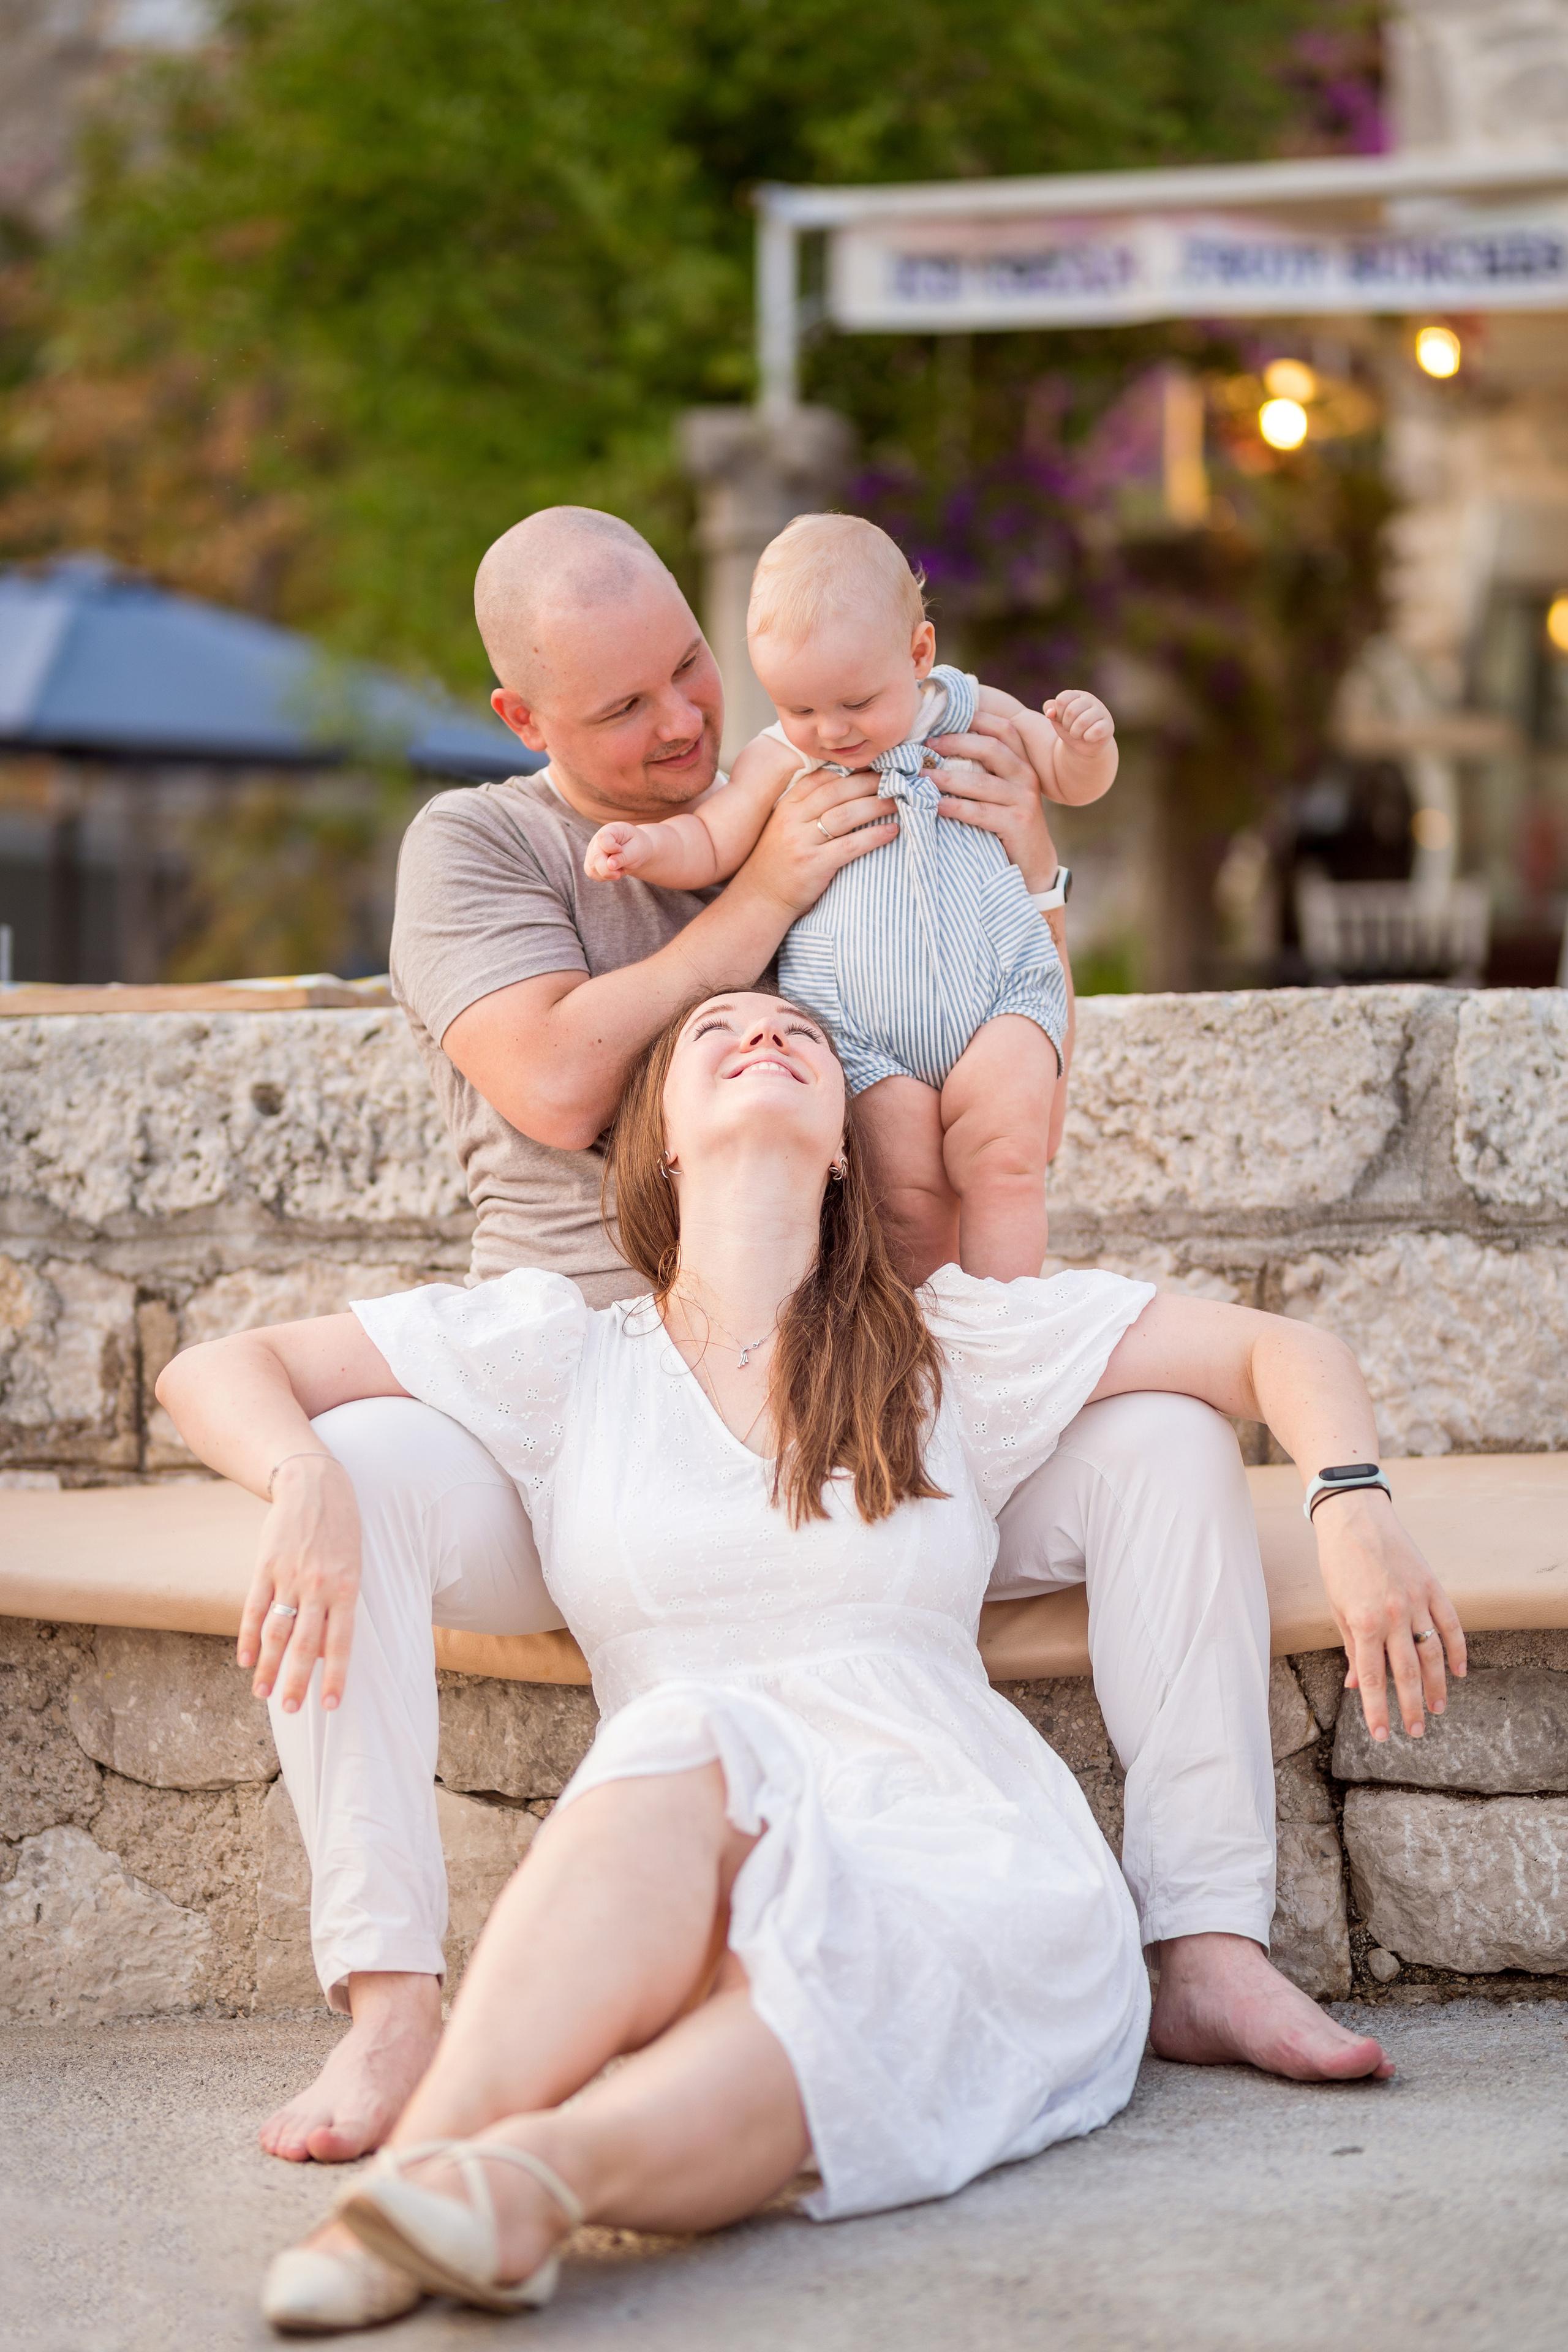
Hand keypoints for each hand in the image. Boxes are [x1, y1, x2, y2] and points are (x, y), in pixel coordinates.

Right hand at [239, 1454, 362, 1714]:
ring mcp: (289, 1577)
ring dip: (266, 1666)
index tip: (329, 1705)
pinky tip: (243, 1660)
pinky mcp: (265, 1567)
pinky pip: (254, 1608)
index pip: (341, 1642)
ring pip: (275, 1632)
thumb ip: (340, 1604)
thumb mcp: (353, 1564)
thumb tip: (328, 1649)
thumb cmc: (342, 1530)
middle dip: (295, 1681)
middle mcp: (318, 1586)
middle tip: (289, 1710)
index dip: (334, 1676)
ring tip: (261, 1694)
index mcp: (348, 1588)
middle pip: (304, 1644)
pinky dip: (247, 1637)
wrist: (315, 1484)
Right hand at [585, 822, 645, 880]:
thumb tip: (610, 865)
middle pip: (596, 856)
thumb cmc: (638, 847)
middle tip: (620, 874)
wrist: (636, 852)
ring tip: (619, 870)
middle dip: (608, 869)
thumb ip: (624, 857)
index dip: (610, 847)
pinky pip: (592, 873)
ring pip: (592, 867)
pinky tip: (613, 873)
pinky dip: (603, 877)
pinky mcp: (591, 862)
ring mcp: (592, 851)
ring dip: (607, 874)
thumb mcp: (637, 850)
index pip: (602, 837)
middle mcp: (597, 839)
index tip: (620, 849)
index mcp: (611, 830)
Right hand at [738, 764, 899, 919]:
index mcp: (787, 806)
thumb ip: (805, 808)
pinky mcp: (814, 864)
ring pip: (847, 814)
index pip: (822, 777)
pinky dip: (874, 836)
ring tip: (898, 801)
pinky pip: (850, 845)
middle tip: (894, 778)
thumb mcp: (783, 827)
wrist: (759, 899)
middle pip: (838, 791)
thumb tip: (841, 789)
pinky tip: (892, 831)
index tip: (874, 765)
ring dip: (877, 805)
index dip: (851, 769)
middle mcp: (793, 819)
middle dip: (869, 782)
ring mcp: (803, 841)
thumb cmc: (777, 863)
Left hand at [928, 711, 1060, 889]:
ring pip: (981, 781)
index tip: (945, 719)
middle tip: (925, 746)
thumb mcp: (1001, 793)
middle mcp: (1026, 777)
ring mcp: (1024, 800)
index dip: (977, 718)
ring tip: (920, 777)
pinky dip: (955, 807)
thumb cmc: (1007, 824)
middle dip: (955, 743)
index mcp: (1022, 764)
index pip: (1004, 730)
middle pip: (991, 748)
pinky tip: (935, 805)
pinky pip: (980, 812)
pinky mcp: (1018, 824)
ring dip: (946, 778)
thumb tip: (940, 749)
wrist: (1033, 864)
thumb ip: (984, 770)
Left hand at [1043, 688, 1115, 753]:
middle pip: (1071, 711)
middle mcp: (1090, 700)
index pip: (1062, 700)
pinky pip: (1095, 731)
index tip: (1061, 719)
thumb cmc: (1070, 727)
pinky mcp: (1108, 725)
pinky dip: (1087, 737)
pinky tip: (1088, 737)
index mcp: (1077, 695)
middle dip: (1066, 725)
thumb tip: (1050, 713)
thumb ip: (1049, 709)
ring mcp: (1101, 711)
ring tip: (1078, 734)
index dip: (1058, 713)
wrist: (1085, 744)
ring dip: (1075, 733)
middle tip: (1070, 729)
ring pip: (1082, 721)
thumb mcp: (1057, 718)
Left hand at [1312, 1490, 1466, 1740]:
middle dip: (1411, 1706)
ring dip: (1437, 1686)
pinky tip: (1459, 1672)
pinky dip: (1457, 1650)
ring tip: (1437, 1710)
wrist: (1354, 1517)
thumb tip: (1354, 1685)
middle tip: (1415, 1731)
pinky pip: (1450, 1624)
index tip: (1382, 1734)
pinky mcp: (1432, 1586)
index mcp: (1363, 1621)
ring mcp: (1416, 1600)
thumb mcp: (1337, 1607)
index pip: (1372, 1677)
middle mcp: (1392, 1614)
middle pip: (1407, 1672)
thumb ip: (1351, 1647)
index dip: (1376, 1709)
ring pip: (1433, 1654)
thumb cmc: (1338, 1563)